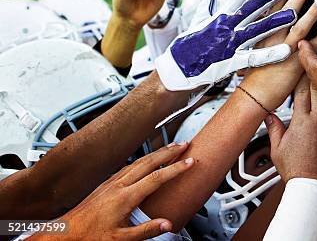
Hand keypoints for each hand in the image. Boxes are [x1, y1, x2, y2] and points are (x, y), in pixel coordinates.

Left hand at [48, 143, 193, 240]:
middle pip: (149, 162)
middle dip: (168, 152)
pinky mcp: (107, 182)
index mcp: (126, 197)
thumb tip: (167, 224)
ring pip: (139, 161)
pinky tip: (145, 161)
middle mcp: (119, 184)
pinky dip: (143, 160)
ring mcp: (112, 181)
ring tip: (169, 148)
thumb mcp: (121, 239)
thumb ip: (146, 231)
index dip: (176, 168)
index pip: (157, 177)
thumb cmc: (91, 235)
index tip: (189, 161)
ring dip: (156, 153)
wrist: (66, 232)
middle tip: (183, 144)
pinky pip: (129, 166)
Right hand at [156, 0, 297, 90]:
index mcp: (221, 17)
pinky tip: (285, 51)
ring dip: (276, 22)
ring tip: (294, 13)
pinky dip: (269, 55)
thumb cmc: (189, 45)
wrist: (176, 70)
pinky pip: (253, 58)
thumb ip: (208, 1)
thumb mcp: (199, 20)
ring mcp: (229, 44)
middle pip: (254, 8)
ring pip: (257, 30)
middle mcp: (227, 27)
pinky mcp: (230, 62)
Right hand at [240, 0, 316, 110]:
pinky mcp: (296, 64)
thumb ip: (259, 29)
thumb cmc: (254, 74)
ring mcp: (287, 51)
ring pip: (302, 27)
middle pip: (287, 12)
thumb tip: (261, 15)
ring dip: (312, 10)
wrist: (255, 97)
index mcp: (264, 34)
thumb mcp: (253, 49)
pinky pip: (314, 48)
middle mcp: (275, 39)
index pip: (271, 6)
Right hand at [265, 74, 316, 189]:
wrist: (314, 186)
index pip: (301, 90)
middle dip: (315, 75)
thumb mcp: (277, 148)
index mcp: (302, 121)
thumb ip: (274, 128)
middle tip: (313, 63)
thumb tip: (269, 116)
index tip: (299, 67)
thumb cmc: (297, 170)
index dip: (300, 76)